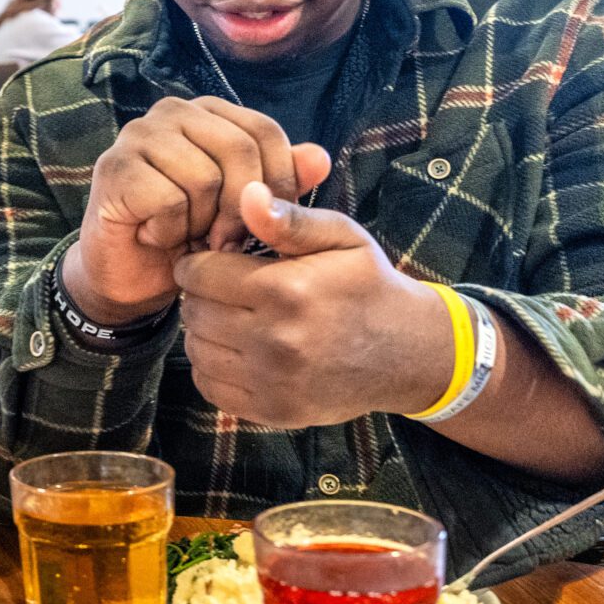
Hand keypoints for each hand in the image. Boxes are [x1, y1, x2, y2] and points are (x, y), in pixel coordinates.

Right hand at [62, 97, 331, 322]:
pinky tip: (157, 236)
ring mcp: (138, 135)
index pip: (264, 131)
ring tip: (187, 236)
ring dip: (201, 224)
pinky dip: (170, 232)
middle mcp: (172, 111)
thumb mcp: (246, 211)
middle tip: (226, 242)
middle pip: (238, 149)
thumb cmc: (191, 235)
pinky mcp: (114, 167)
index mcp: (208, 112)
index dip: (277, 183)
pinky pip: (168, 200)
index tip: (265, 224)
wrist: (132, 275)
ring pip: (204, 177)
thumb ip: (280, 182)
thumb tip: (320, 158)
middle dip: (242, 209)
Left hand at [170, 182, 455, 428]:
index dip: (200, 262)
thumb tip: (246, 192)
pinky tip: (238, 350)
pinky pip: (210, 387)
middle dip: (202, 295)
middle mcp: (275, 340)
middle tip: (224, 289)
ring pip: (196, 350)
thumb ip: (288, 218)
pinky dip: (214, 367)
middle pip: (194, 312)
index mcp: (286, 290)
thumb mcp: (339, 237)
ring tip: (232, 317)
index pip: (200, 273)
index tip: (213, 260)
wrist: (408, 351)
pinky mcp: (273, 411)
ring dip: (204, 331)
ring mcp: (273, 382)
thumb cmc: (367, 284)